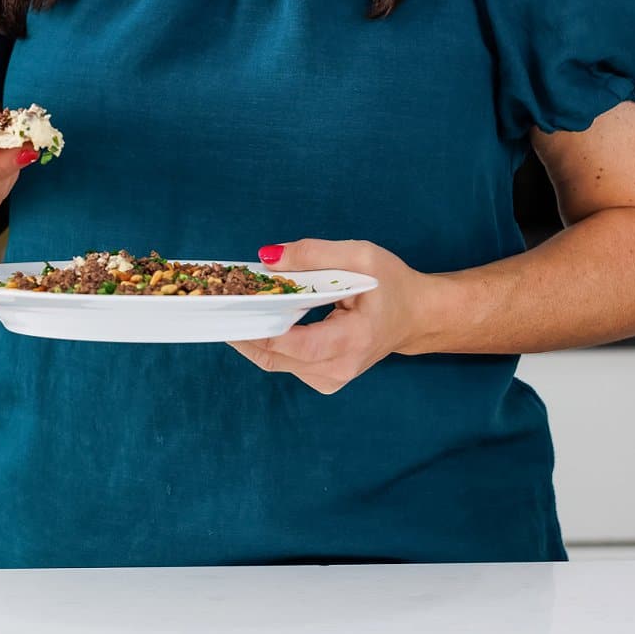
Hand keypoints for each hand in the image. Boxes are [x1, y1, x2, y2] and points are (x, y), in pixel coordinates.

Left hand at [227, 238, 434, 393]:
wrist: (416, 316)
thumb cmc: (391, 284)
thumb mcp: (359, 255)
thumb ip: (313, 254)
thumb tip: (267, 258)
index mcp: (352, 340)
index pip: (295, 344)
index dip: (258, 329)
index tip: (230, 307)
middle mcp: (339, 369)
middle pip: (275, 357)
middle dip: (244, 330)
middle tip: (218, 303)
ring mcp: (330, 379)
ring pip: (275, 362)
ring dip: (253, 335)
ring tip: (236, 306)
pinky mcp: (324, 379)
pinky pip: (284, 363)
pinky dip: (268, 341)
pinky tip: (261, 318)